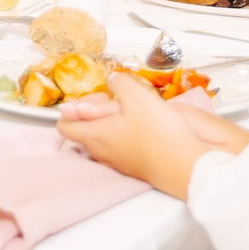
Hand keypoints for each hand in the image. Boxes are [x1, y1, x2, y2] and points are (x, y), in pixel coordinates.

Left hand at [55, 72, 248, 198]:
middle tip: (117, 102)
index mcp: (93, 135)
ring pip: (102, 140)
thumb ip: (118, 83)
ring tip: (132, 113)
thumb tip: (112, 82)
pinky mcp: (133, 168)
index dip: (73, 109)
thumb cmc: (158, 131)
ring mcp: (117, 163)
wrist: (184, 166)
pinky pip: (118, 149)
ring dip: (111, 124)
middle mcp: (100, 152)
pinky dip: (124, 136)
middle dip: (95, 113)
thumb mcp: (136, 95)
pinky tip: (143, 127)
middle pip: (84, 131)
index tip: (95, 99)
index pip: (63, 126)